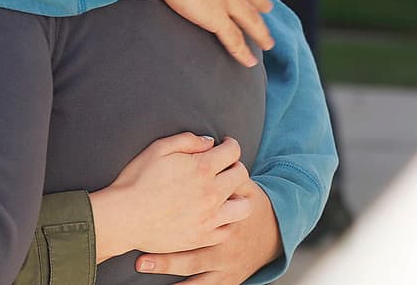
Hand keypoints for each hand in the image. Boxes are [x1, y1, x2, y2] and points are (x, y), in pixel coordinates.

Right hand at [90, 133, 252, 261]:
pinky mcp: (204, 237)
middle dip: (235, 166)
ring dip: (239, 196)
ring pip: (244, 206)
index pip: (233, 152)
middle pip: (241, 175)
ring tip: (226, 194)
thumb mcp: (157, 149)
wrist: (125, 217)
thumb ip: (186, 141)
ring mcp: (211, 217)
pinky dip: (226, 220)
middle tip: (224, 167)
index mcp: (202, 168)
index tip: (226, 145)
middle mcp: (212, 192)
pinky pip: (229, 229)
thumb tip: (209, 142)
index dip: (231, 144)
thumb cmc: (137, 180)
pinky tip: (215, 215)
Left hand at [136, 180, 280, 282]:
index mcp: (227, 213)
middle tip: (139, 260)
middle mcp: (227, 239)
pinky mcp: (228, 277)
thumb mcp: (244, 183)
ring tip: (144, 266)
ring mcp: (226, 261)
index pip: (199, 211)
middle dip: (166, 257)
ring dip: (170, 268)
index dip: (174, 213)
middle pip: (194, 251)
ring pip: (196, 269)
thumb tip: (209, 144)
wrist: (276, 233)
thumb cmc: (250, 203)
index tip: (146, 216)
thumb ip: (225, 168)